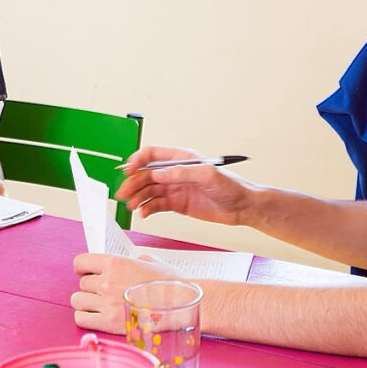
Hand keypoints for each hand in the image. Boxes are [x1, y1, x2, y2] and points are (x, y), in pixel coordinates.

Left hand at [71, 253, 178, 333]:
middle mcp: (106, 282)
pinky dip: (86, 317)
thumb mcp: (150, 261)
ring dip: (86, 302)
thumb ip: (131, 261)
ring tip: (98, 304)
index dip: (83, 268)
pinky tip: (97, 316)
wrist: (181, 304)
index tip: (87, 272)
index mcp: (115, 263)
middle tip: (102, 292)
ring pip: (77, 300)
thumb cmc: (169, 283)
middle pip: (82, 283)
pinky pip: (81, 318)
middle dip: (90, 287)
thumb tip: (125, 263)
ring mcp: (106, 303)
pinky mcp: (108, 323)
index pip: (81, 262)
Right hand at [116, 145, 254, 224]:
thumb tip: (159, 174)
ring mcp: (175, 188)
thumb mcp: (208, 175)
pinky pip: (156, 204)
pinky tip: (143, 213)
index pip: (153, 154)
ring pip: (149, 190)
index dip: (138, 160)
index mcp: (181, 158)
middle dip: (133, 182)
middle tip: (123, 193)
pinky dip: (147, 208)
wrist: (242, 207)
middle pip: (146, 174)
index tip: (129, 170)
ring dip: (137, 197)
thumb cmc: (231, 186)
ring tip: (131, 205)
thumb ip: (182, 173)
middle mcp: (175, 172)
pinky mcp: (177, 203)